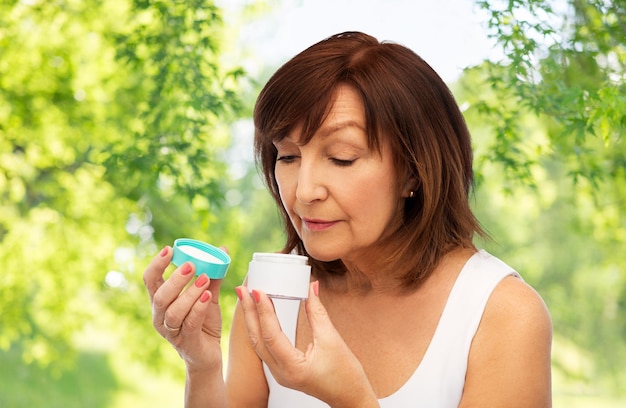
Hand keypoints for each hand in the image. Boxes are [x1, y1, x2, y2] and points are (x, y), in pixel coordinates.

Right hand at [143, 246, 224, 372]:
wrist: (208, 355)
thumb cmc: (204, 323)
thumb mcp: (207, 296)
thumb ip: (212, 275)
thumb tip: (222, 249)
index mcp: (161, 302)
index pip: (150, 280)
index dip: (156, 264)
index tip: (169, 249)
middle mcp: (160, 316)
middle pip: (160, 296)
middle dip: (175, 279)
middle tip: (191, 265)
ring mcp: (171, 331)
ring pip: (173, 310)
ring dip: (189, 293)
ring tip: (205, 279)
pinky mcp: (186, 342)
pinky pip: (189, 323)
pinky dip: (198, 307)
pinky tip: (207, 296)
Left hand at [238, 281, 378, 406]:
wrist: (351, 397)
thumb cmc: (346, 375)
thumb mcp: (332, 340)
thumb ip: (318, 313)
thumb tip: (312, 287)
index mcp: (293, 368)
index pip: (271, 335)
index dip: (264, 311)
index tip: (259, 291)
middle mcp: (281, 373)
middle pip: (258, 338)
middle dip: (249, 312)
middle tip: (244, 289)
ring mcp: (279, 373)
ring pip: (258, 343)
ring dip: (252, 319)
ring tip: (247, 298)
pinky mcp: (283, 370)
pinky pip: (265, 347)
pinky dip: (260, 328)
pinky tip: (258, 315)